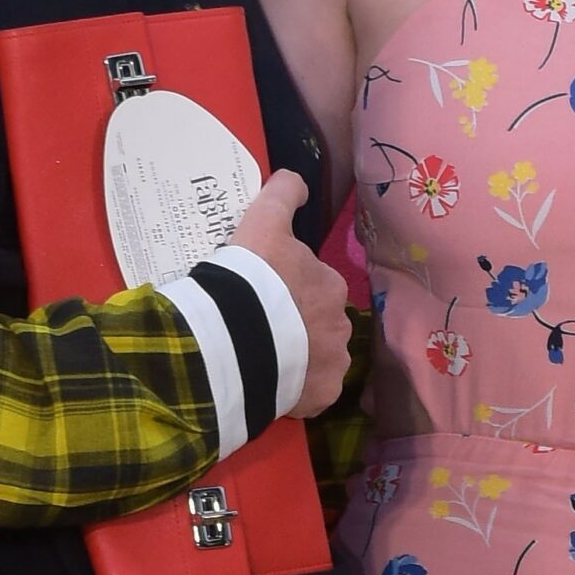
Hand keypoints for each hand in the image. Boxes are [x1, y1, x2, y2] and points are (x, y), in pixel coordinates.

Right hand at [228, 169, 351, 418]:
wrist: (234, 338)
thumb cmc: (250, 278)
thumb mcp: (262, 223)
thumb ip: (283, 195)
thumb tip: (297, 179)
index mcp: (330, 284)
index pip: (313, 285)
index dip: (288, 289)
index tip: (264, 296)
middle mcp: (340, 323)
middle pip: (318, 322)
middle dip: (297, 324)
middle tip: (260, 329)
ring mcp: (333, 362)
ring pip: (318, 357)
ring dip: (298, 357)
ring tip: (263, 360)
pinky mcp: (322, 395)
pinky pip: (312, 392)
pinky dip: (296, 389)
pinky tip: (271, 385)